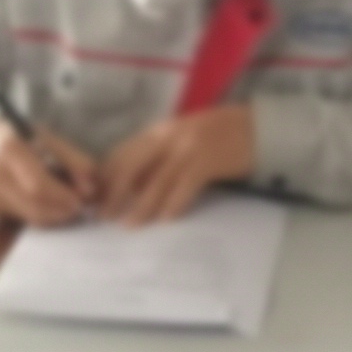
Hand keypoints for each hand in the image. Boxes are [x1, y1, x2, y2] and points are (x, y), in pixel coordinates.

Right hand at [0, 116, 96, 225]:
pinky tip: (53, 205)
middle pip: (36, 205)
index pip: (38, 185)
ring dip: (58, 215)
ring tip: (70, 203)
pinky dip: (46, 216)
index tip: (82, 199)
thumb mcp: (50, 140)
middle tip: (81, 205)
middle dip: (64, 209)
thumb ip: (73, 161)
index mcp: (8, 149)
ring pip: (33, 217)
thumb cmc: (24, 140)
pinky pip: (27, 220)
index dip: (63, 196)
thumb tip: (91, 189)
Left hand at [95, 105, 256, 226]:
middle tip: (103, 215)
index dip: (105, 176)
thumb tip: (133, 186)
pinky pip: (185, 185)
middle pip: (132, 165)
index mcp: (159, 131)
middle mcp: (168, 136)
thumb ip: (158, 157)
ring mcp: (188, 148)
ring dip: (140, 205)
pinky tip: (166, 219)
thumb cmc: (219, 136)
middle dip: (114, 192)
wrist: (257, 127)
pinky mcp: (208, 161)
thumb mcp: (181, 140)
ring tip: (129, 224)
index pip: (123, 153)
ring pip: (156, 180)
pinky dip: (173, 203)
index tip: (94, 197)